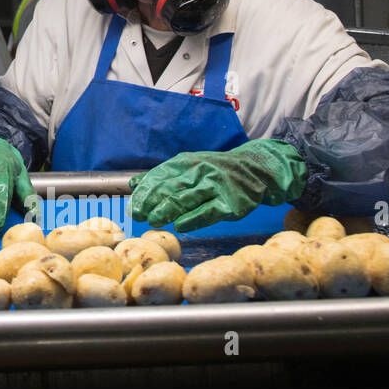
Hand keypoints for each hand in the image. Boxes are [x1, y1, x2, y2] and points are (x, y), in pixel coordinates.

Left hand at [128, 139, 305, 231]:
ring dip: (167, 210)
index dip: (145, 192)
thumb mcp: (188, 166)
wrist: (256, 169)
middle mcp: (199, 172)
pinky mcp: (230, 203)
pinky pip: (209, 211)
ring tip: (152, 220)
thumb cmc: (216, 171)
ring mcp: (215, 187)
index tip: (133, 206)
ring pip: (187, 199)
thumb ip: (162, 176)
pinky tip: (180, 225)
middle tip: (137, 215)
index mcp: (185, 163)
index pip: (159, 177)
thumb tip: (133, 184)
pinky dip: (193, 219)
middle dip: (151, 202)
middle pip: (170, 188)